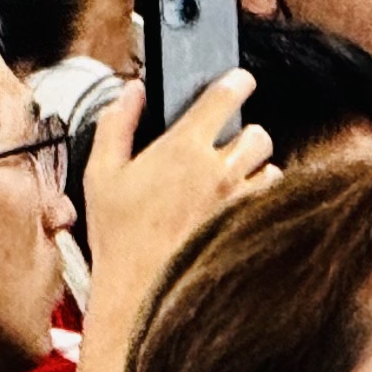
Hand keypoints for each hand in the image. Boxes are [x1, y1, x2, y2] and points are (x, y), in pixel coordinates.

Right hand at [75, 71, 275, 320]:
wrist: (142, 290)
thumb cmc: (118, 237)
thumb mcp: (100, 173)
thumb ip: (117, 123)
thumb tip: (132, 91)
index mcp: (182, 148)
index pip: (227, 95)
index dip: (236, 81)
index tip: (237, 81)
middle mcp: (219, 170)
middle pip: (257, 131)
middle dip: (242, 135)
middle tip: (222, 149)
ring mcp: (241, 199)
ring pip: (270, 166)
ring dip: (253, 169)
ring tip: (228, 184)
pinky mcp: (253, 225)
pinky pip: (272, 199)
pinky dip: (259, 198)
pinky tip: (235, 209)